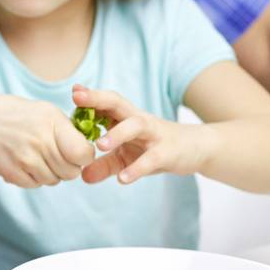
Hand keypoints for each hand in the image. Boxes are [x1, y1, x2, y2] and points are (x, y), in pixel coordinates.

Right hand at [0, 94, 95, 186]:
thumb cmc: (22, 118)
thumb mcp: (48, 113)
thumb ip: (70, 131)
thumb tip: (90, 154)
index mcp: (53, 123)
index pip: (83, 154)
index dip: (84, 156)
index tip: (77, 152)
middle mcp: (40, 141)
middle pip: (71, 172)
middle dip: (68, 166)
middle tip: (56, 155)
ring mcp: (26, 159)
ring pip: (54, 180)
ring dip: (51, 173)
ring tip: (38, 157)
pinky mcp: (14, 173)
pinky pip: (36, 184)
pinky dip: (34, 177)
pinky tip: (25, 162)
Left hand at [74, 85, 206, 184]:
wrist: (196, 149)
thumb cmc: (154, 148)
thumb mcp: (126, 158)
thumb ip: (104, 165)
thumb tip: (82, 177)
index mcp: (125, 118)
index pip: (106, 102)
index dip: (90, 96)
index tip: (73, 91)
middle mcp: (138, 121)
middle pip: (117, 103)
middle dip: (97, 99)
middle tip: (77, 99)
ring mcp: (154, 134)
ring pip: (135, 126)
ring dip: (117, 133)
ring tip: (100, 145)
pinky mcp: (168, 152)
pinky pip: (152, 158)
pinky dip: (138, 168)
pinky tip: (123, 179)